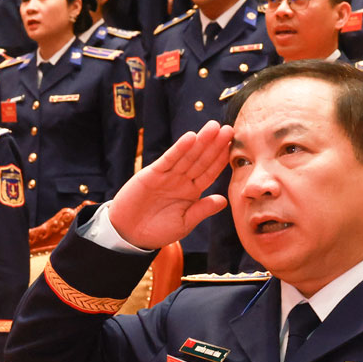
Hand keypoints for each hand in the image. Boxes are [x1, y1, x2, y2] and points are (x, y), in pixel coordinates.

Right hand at [105, 123, 231, 250]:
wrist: (129, 234)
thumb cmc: (157, 231)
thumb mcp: (184, 223)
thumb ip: (202, 210)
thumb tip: (224, 200)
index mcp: (191, 192)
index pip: (210, 172)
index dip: (221, 159)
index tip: (233, 146)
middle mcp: (181, 180)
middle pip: (201, 160)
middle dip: (214, 144)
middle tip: (228, 129)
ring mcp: (167, 176)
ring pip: (187, 156)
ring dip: (200, 141)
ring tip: (213, 127)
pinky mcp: (152, 174)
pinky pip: (168, 160)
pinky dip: (179, 149)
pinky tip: (190, 138)